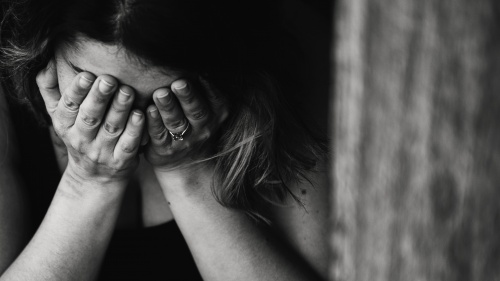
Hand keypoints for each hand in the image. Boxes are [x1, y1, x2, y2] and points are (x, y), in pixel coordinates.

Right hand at [36, 60, 144, 183]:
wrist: (94, 177)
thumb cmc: (79, 135)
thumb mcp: (59, 116)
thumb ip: (50, 89)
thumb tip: (46, 61)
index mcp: (64, 125)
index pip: (69, 106)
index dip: (77, 91)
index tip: (86, 74)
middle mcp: (81, 139)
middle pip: (90, 117)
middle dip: (99, 97)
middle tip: (109, 79)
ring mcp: (102, 152)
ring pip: (111, 128)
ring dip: (120, 109)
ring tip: (128, 91)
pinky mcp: (121, 161)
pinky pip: (128, 144)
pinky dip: (135, 130)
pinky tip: (140, 114)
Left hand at [144, 77, 227, 172]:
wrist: (187, 161)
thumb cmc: (195, 122)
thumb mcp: (208, 107)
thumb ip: (204, 86)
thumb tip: (194, 52)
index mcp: (217, 112)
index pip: (214, 97)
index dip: (207, 85)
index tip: (199, 71)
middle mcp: (204, 127)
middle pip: (196, 110)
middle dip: (187, 96)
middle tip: (179, 83)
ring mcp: (185, 140)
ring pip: (176, 122)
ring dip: (168, 107)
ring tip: (160, 94)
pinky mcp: (165, 149)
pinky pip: (158, 134)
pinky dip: (153, 122)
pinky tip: (146, 110)